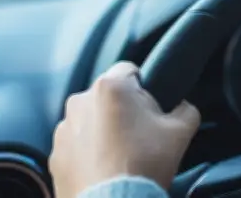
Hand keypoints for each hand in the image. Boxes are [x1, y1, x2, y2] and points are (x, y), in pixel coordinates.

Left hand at [49, 62, 200, 197]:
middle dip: (123, 109)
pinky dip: (87, 153)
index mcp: (110, 86)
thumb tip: (182, 107)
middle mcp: (80, 101)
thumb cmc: (145, 164)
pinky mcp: (54, 155)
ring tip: (120, 156)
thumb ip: (186, 109)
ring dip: (103, 130)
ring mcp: (63, 129)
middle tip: (140, 135)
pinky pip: (75, 145)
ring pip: (90, 120)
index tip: (152, 110)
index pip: (131, 70)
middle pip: (108, 96)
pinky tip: (104, 169)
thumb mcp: (180, 132)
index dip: (146, 87)